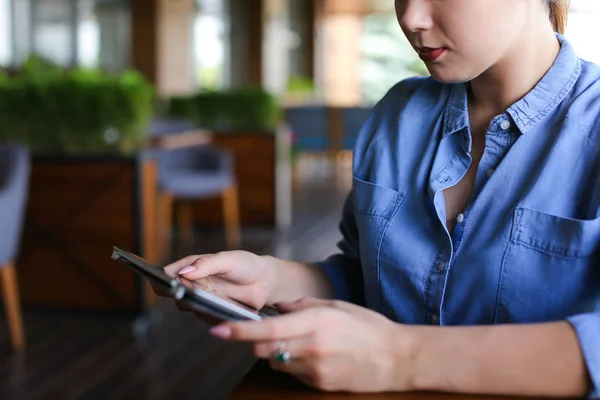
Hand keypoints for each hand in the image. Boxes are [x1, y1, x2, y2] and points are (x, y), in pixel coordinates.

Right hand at [158, 251, 274, 310]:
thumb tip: (184, 272)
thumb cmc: (245, 265)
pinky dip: (211, 314)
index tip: (159, 280)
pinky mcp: (212, 313)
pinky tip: (223, 309)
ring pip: (188, 306)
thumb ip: (207, 264)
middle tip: (182, 292)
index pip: (169, 272)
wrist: (265, 282)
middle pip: (173, 292)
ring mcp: (202, 299)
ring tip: (207, 300)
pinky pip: (205, 317)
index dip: (160, 277)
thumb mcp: (228, 260)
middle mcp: (192, 283)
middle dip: (176, 293)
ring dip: (195, 304)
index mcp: (192, 267)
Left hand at [208, 298, 416, 392]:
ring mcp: (315, 370)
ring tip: (300, 342)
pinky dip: (294, 364)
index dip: (239, 331)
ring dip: (277, 353)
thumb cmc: (368, 327)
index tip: (217, 329)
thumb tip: (278, 306)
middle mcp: (311, 348)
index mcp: (315, 322)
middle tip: (266, 331)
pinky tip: (314, 356)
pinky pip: (293, 374)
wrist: (396, 359)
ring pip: (277, 363)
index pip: (267, 330)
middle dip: (257, 341)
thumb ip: (302, 304)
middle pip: (264, 350)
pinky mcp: (319, 385)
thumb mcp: (336, 305)